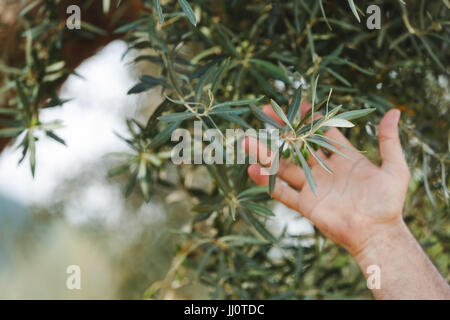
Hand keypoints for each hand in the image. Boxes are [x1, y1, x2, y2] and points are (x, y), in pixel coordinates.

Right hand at [243, 102, 409, 256]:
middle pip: (297, 145)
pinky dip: (267, 182)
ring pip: (284, 166)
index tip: (295, 104)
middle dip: (281, 129)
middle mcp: (324, 168)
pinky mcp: (305, 204)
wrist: (377, 233)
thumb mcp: (394, 168)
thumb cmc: (388, 202)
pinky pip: (282, 191)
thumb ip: (389, 140)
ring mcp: (312, 186)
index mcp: (343, 157)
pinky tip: (253, 170)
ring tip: (247, 141)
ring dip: (265, 154)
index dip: (310, 117)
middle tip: (265, 114)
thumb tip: (395, 111)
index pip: (322, 131)